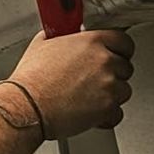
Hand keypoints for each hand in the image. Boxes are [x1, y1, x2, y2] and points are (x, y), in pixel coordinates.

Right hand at [8, 27, 134, 136]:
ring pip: (123, 91)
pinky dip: (107, 117)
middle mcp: (104, 61)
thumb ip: (61, 37)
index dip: (120, 51)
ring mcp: (108, 85)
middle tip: (96, 83)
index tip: (116, 56)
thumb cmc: (32, 81)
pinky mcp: (106, 108)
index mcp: (92, 41)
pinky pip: (117, 114)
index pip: (124, 41)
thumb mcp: (42, 44)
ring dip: (110, 97)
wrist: (27, 107)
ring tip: (90, 100)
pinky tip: (92, 115)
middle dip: (113, 76)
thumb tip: (62, 36)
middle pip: (125, 67)